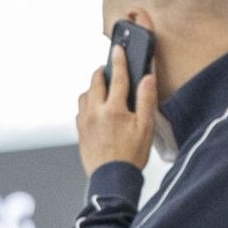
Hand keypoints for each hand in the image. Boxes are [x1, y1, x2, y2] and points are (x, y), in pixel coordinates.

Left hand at [77, 47, 157, 176]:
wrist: (111, 179)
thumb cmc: (130, 155)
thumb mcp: (145, 127)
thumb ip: (146, 100)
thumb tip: (147, 78)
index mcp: (114, 109)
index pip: (117, 77)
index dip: (118, 60)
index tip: (117, 48)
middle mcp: (95, 113)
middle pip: (95, 83)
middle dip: (102, 72)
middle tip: (108, 68)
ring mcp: (84, 123)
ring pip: (84, 96)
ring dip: (92, 88)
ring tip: (103, 89)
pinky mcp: (80, 132)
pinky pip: (80, 111)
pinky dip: (87, 104)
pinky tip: (95, 108)